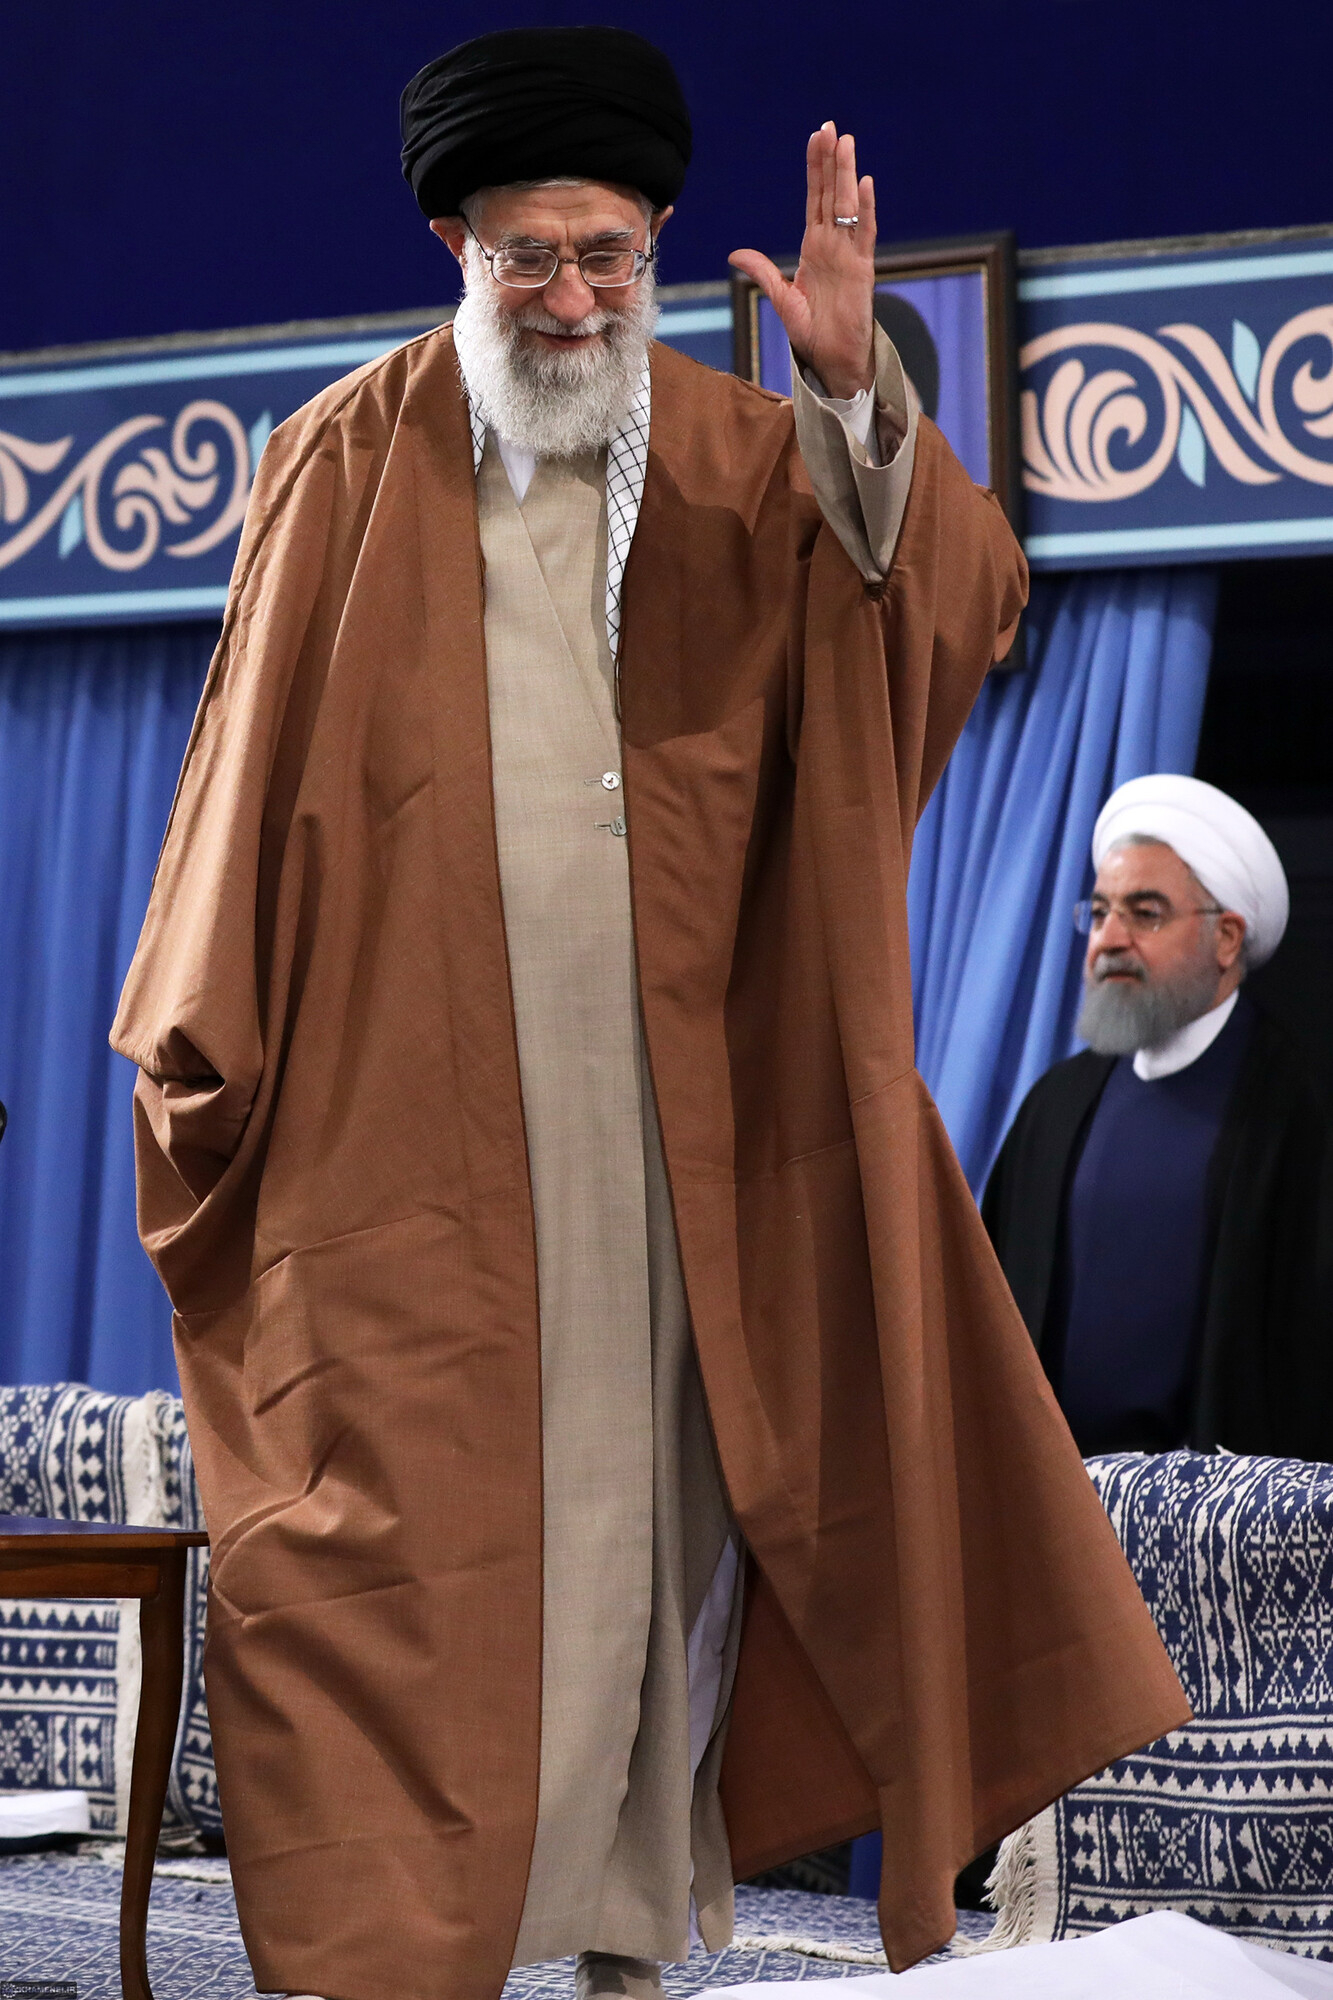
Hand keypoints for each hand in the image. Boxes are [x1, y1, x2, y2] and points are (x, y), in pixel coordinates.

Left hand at [731, 122, 876, 401]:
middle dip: (831, 160)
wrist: (832, 361)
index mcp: (814, 248)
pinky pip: (865, 235)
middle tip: (830, 126)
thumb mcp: (781, 298)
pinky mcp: (862, 271)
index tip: (816, 138)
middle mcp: (834, 245)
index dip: (815, 168)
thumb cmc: (812, 333)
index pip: (815, 199)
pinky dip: (866, 210)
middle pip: (832, 194)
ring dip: (847, 175)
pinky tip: (865, 184)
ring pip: (849, 206)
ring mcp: (850, 255)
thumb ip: (763, 272)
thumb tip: (734, 254)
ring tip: (846, 143)